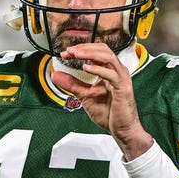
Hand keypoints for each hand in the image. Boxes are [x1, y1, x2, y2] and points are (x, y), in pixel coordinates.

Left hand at [51, 43, 152, 160]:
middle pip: (103, 49)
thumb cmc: (109, 113)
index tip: (66, 53)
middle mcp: (117, 71)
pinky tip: (86, 68)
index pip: (96, 52)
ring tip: (76, 54)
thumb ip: (71, 84)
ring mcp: (121, 79)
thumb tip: (55, 75)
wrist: (122, 130)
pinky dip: (98, 69)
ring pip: (108, 57)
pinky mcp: (123, 88)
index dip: (81, 49)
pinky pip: (111, 75)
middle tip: (69, 51)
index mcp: (109, 71)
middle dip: (85, 48)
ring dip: (90, 53)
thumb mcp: (85, 96)